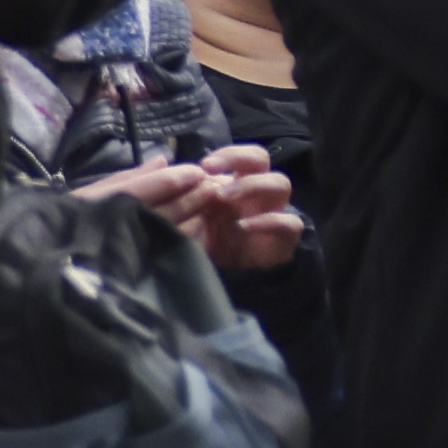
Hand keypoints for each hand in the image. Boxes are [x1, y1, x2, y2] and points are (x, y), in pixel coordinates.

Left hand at [86, 146, 302, 281]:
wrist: (201, 293)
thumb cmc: (182, 246)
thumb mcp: (162, 218)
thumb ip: (156, 190)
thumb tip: (161, 161)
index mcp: (227, 185)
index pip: (241, 157)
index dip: (230, 155)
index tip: (204, 165)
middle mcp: (250, 196)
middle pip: (264, 165)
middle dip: (242, 167)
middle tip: (216, 187)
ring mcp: (267, 216)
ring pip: (280, 186)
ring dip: (254, 188)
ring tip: (225, 202)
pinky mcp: (278, 243)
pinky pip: (291, 223)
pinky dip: (271, 222)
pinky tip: (243, 228)